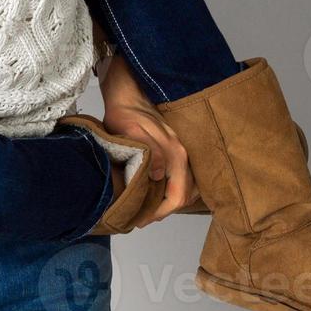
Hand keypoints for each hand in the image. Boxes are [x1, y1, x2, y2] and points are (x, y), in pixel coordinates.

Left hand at [99, 54, 198, 227]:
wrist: (126, 91)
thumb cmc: (124, 112)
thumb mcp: (131, 132)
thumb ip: (150, 152)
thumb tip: (161, 175)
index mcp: (175, 154)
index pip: (177, 196)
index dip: (160, 212)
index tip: (142, 219)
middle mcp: (183, 154)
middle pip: (185, 195)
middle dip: (165, 210)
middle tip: (143, 217)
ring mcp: (180, 150)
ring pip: (185, 187)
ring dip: (169, 200)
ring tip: (148, 207)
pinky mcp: (174, 148)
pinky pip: (180, 176)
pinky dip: (171, 188)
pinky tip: (154, 190)